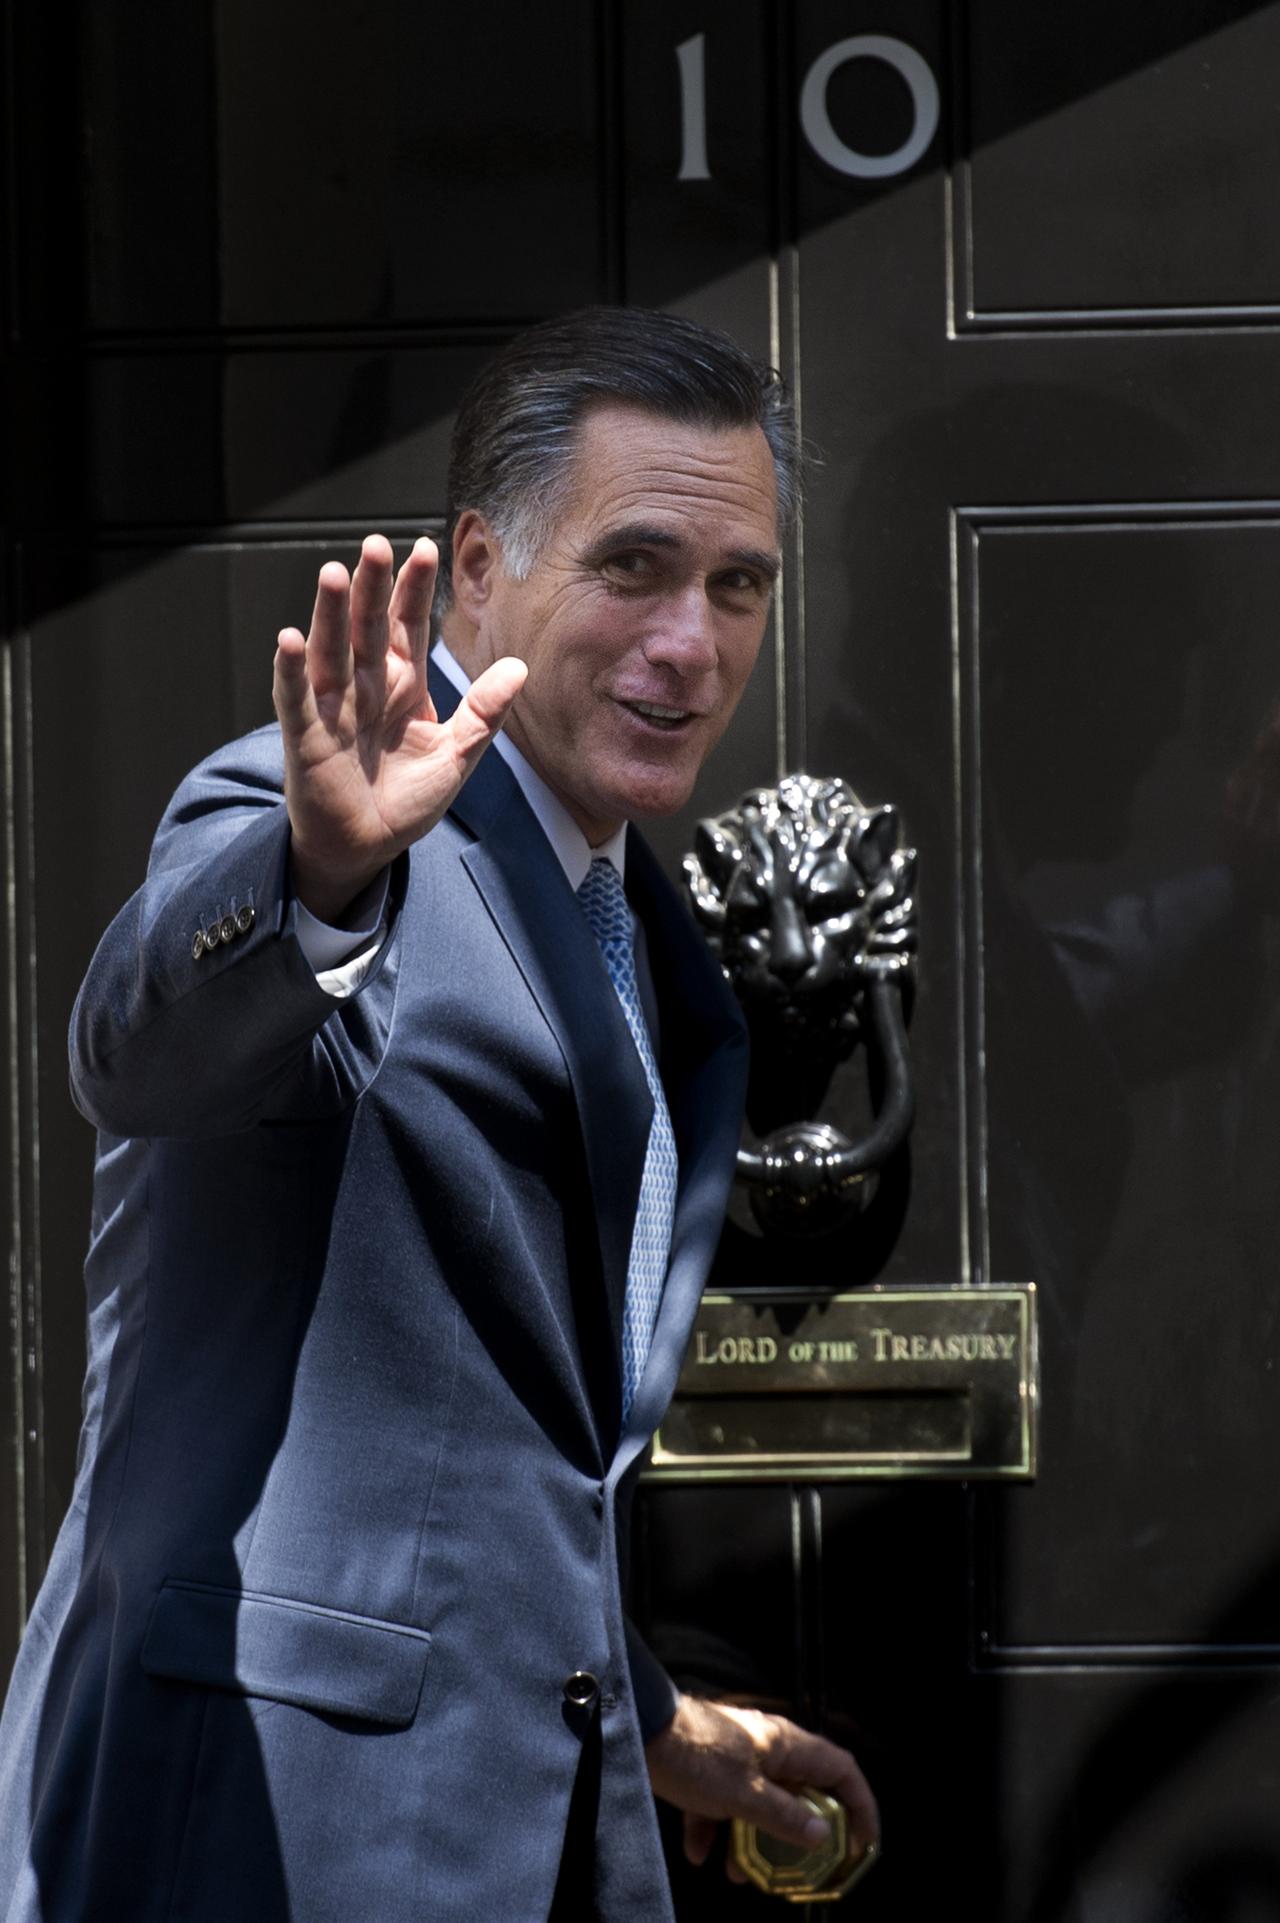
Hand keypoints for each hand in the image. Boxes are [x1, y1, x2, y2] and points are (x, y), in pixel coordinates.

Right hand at [272, 533, 525, 921]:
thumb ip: (484, 713)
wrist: (367, 847)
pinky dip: (291, 671)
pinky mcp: (306, 737)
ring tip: (334, 574)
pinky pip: (296, 699)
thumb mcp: (454, 756)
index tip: (425, 548)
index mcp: (402, 685)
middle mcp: (366, 687)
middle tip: (375, 543)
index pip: (407, 626)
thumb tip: (520, 667)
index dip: (413, 590)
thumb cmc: (404, 801)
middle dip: (371, 586)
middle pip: (366, 626)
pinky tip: (289, 639)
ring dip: (330, 614)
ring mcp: (333, 708)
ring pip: (331, 651)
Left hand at [646, 1694, 878, 1881]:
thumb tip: (822, 1835)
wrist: (641, 1730)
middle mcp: (768, 1748)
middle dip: (799, 1835)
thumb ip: (785, 1817)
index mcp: (787, 1745)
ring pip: (760, 1803)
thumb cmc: (698, 1757)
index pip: (841, 1770)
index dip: (861, 1805)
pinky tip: (697, 1853)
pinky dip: (713, 1828)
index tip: (864, 1843)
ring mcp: (738, 1756)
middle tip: (803, 1868)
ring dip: (753, 1840)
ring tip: (740, 1874)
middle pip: (800, 1793)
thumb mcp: (745, 1795)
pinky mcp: (709, 1766)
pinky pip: (722, 1802)